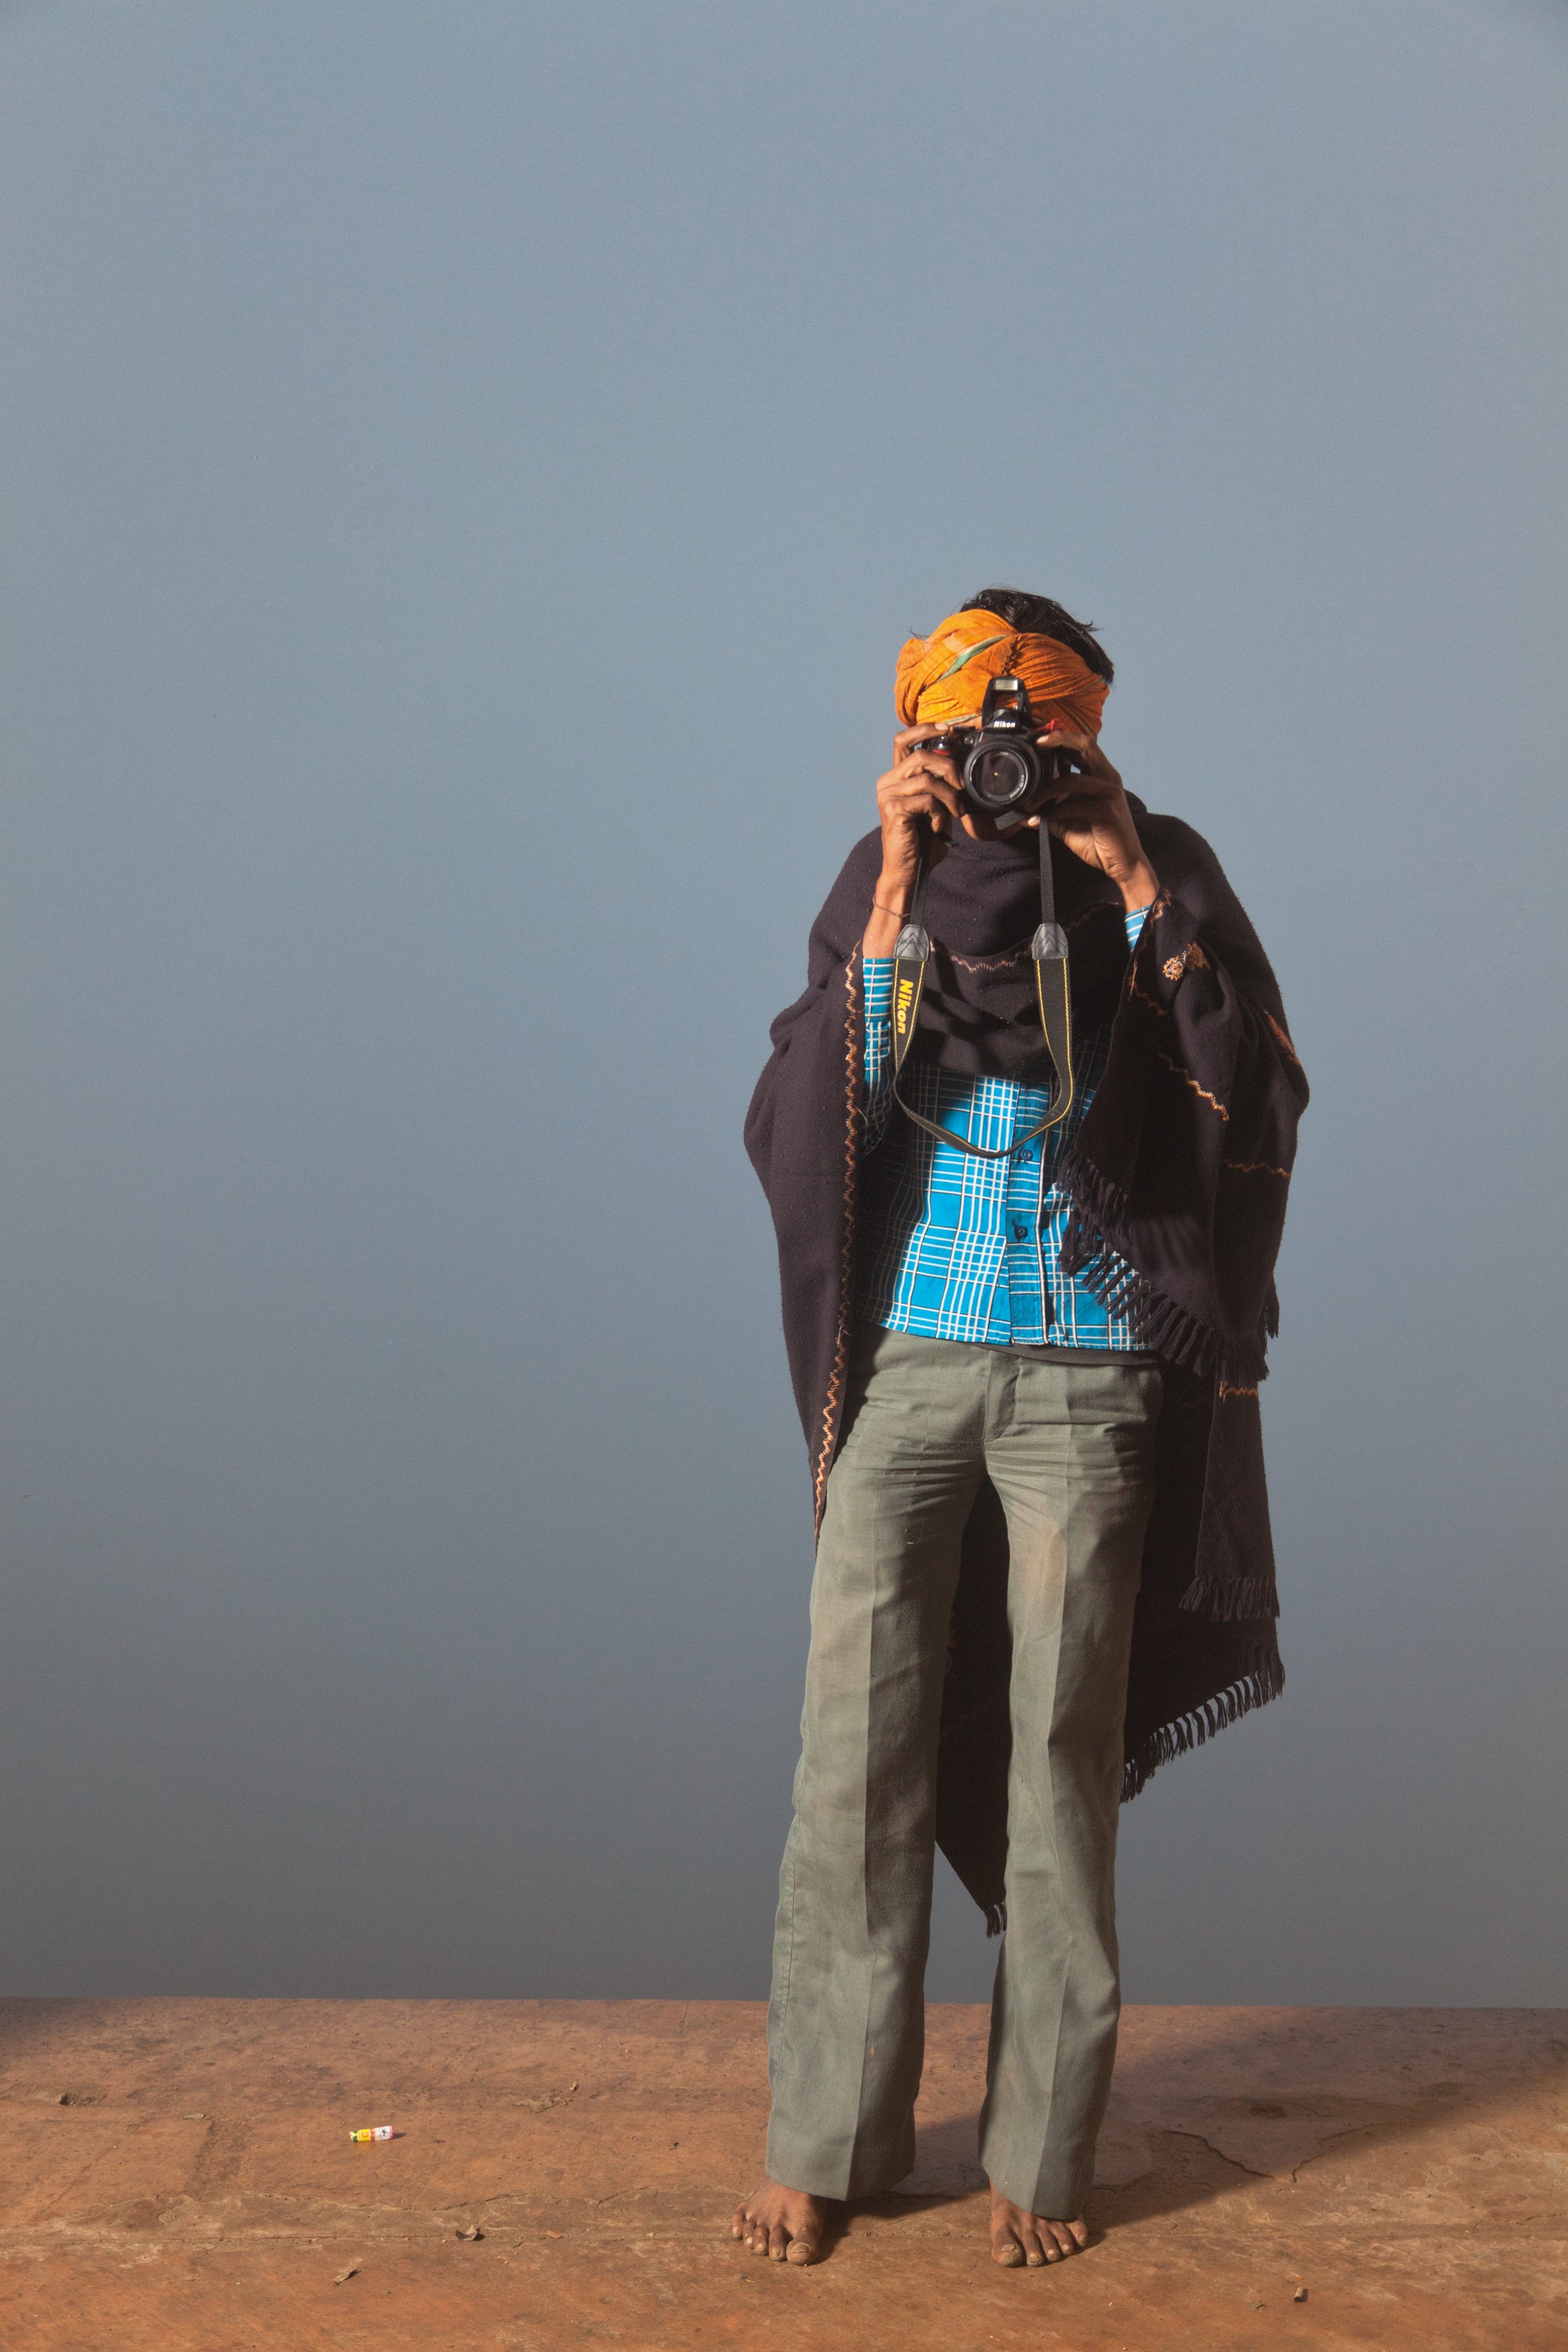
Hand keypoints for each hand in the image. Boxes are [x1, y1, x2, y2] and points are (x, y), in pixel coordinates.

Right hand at [862, 722, 967, 955]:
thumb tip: (961, 764)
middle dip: (949, 766)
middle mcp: (887, 782)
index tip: (950, 728)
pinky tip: (937, 826)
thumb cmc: (923, 841)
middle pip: (920, 754)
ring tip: (954, 813)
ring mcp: (887, 795)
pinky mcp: (892, 810)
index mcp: (896, 777)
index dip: (927, 729)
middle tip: (962, 787)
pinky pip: (926, 798)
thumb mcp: (937, 806)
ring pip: (927, 777)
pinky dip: (939, 812)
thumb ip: (943, 785)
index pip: (904, 740)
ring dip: (949, 796)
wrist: (908, 872)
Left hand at [1029, 725, 1157, 912]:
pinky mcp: (1107, 810)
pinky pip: (1073, 805)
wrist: (1123, 864)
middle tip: (1036, 744)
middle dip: (1059, 739)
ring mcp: (1109, 793)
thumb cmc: (1099, 841)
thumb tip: (1022, 813)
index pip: (1083, 746)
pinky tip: (1041, 820)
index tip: (1038, 739)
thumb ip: (1050, 812)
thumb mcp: (1068, 823)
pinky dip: (1054, 812)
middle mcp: (1108, 779)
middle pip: (1086, 745)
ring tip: (1029, 803)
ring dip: (1044, 791)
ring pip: (1071, 780)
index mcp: (1102, 776)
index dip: (1062, 738)